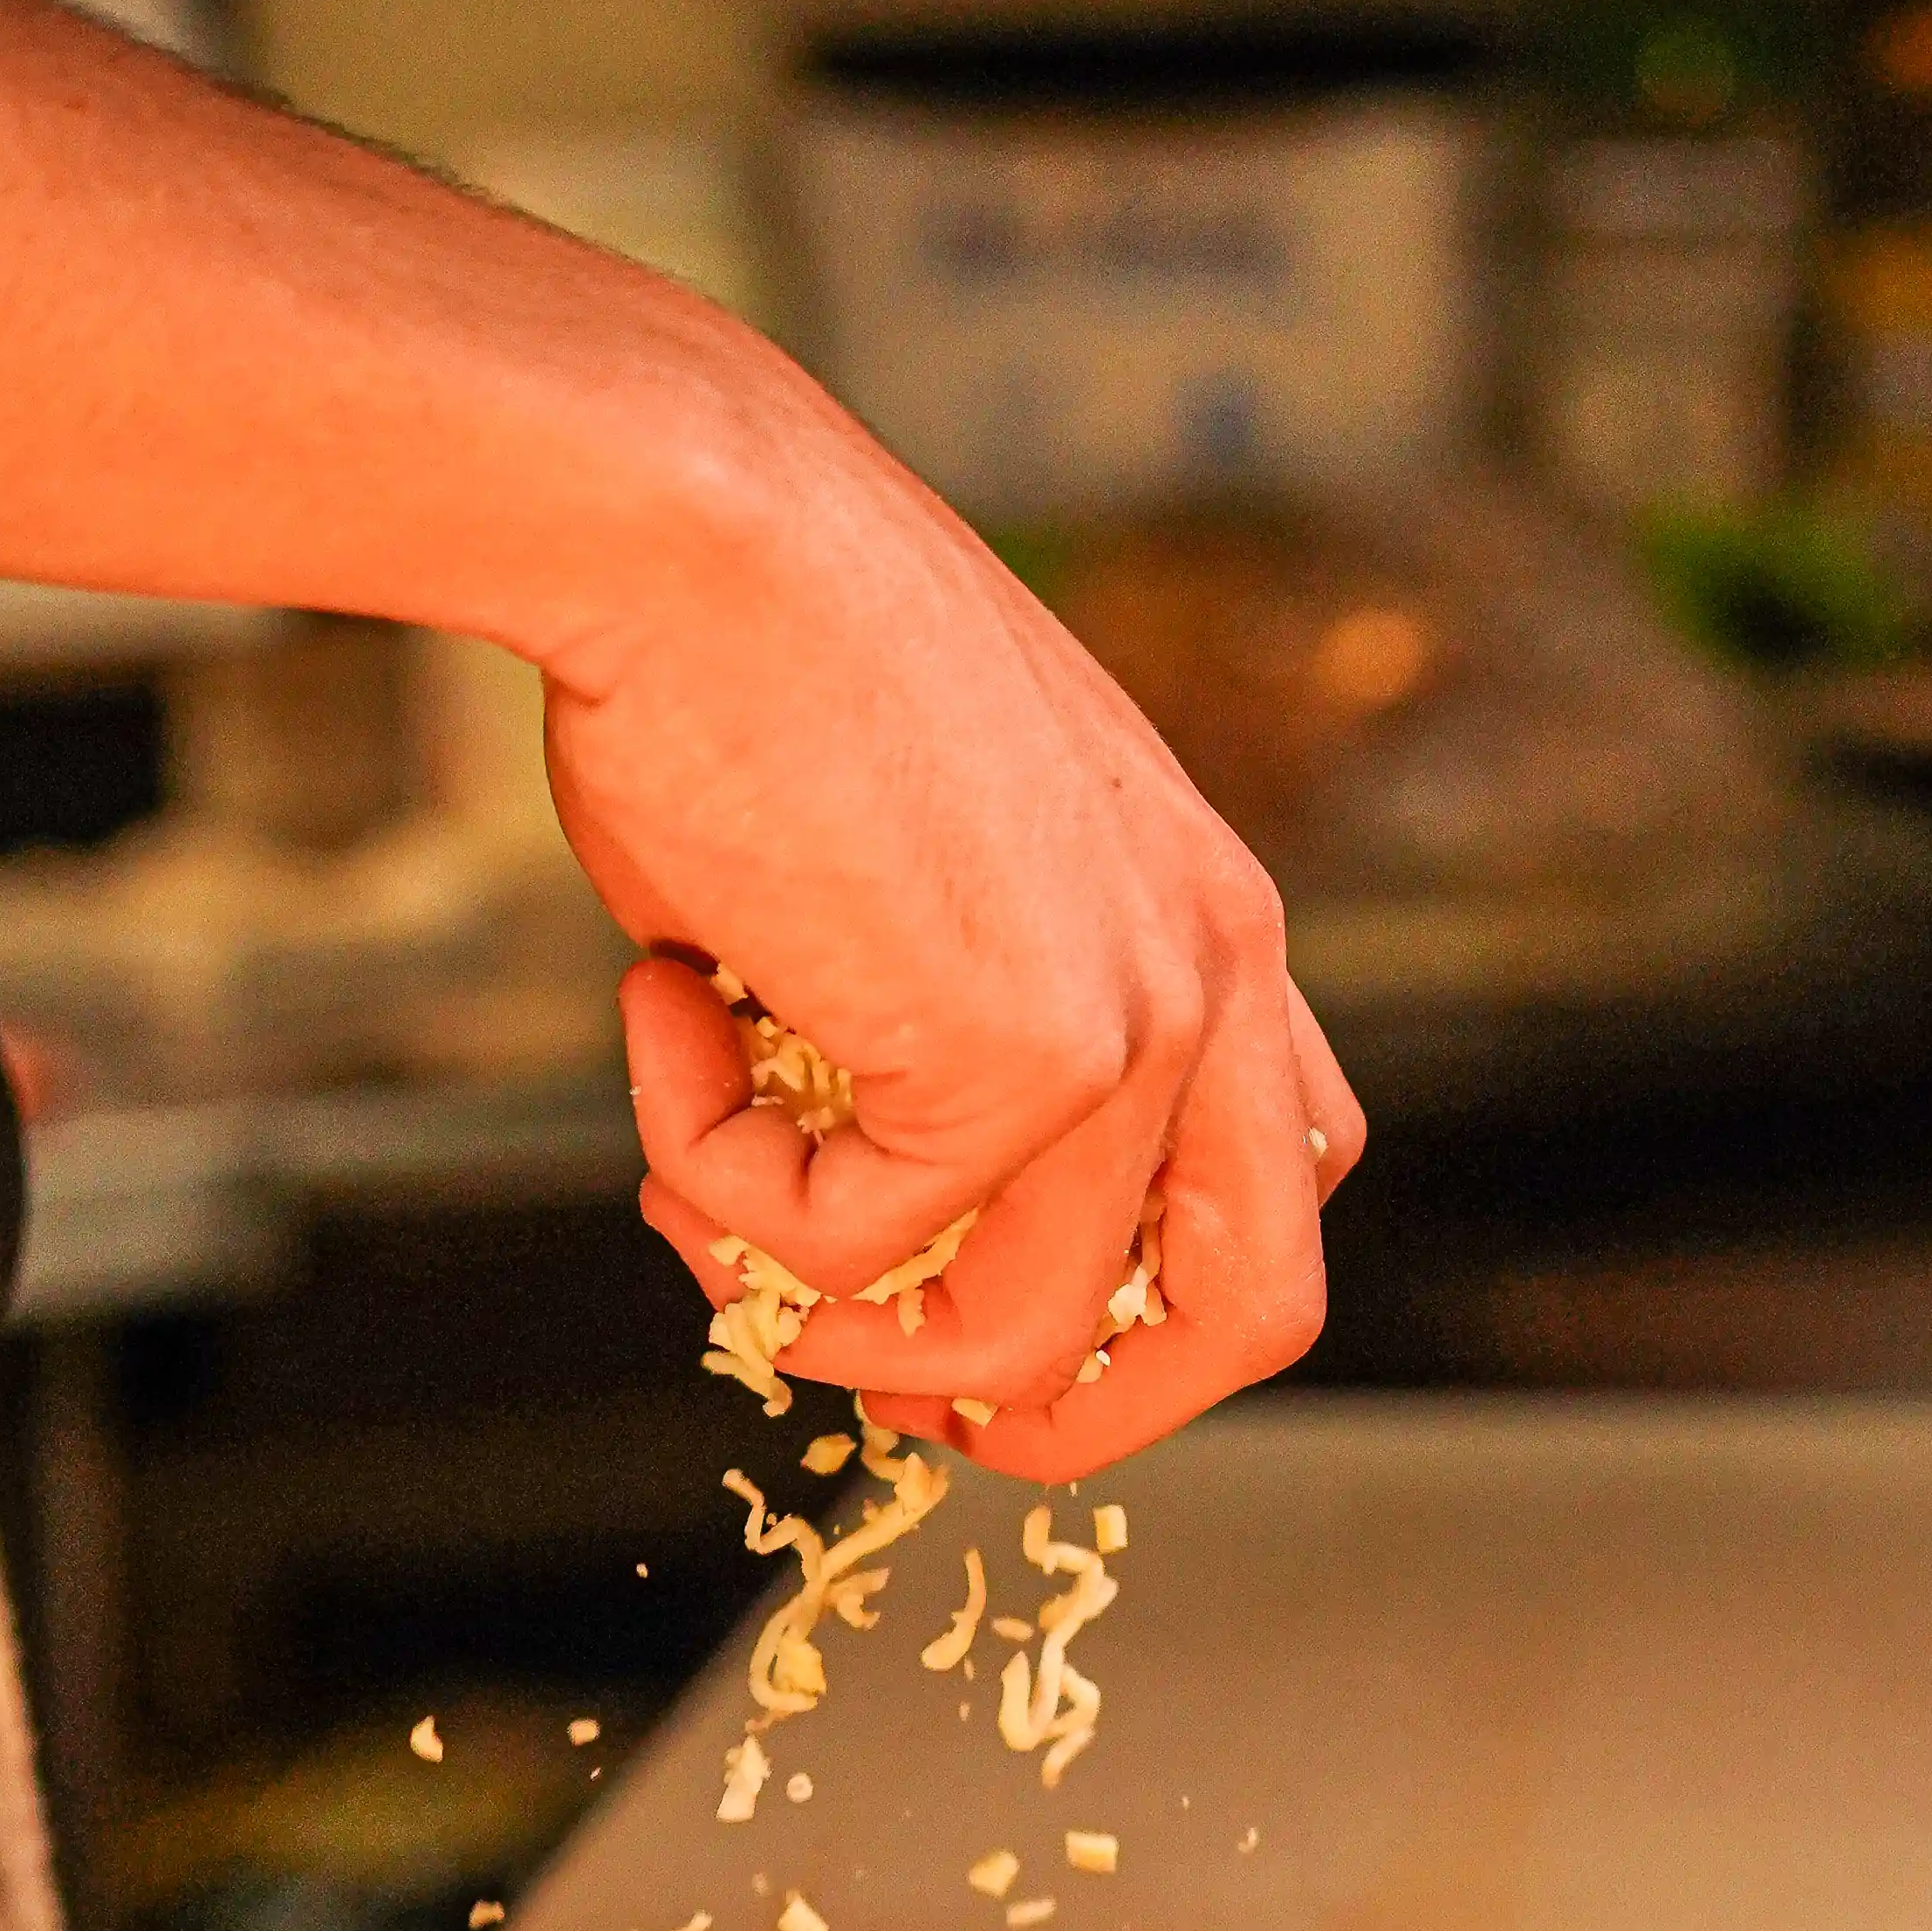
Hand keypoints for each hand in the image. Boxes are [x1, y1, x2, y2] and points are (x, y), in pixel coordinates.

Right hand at [540, 335, 1363, 1478]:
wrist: (698, 524)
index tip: (966, 1307)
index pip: (1275, 1179)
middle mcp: (1219, 972)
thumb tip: (833, 1219)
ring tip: (683, 1176)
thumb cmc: (760, 661)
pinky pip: (845, 1247)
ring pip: (1012, 1329)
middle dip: (1072, 1406)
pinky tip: (656, 1010)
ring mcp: (1139, 1023)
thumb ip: (932, 1041)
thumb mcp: (913, 876)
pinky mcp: (1022, 1058)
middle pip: (1256, 1310)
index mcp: (1210, 919)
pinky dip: (714, 1175)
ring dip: (813, 1302)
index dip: (1133, 1293)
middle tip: (888, 1390)